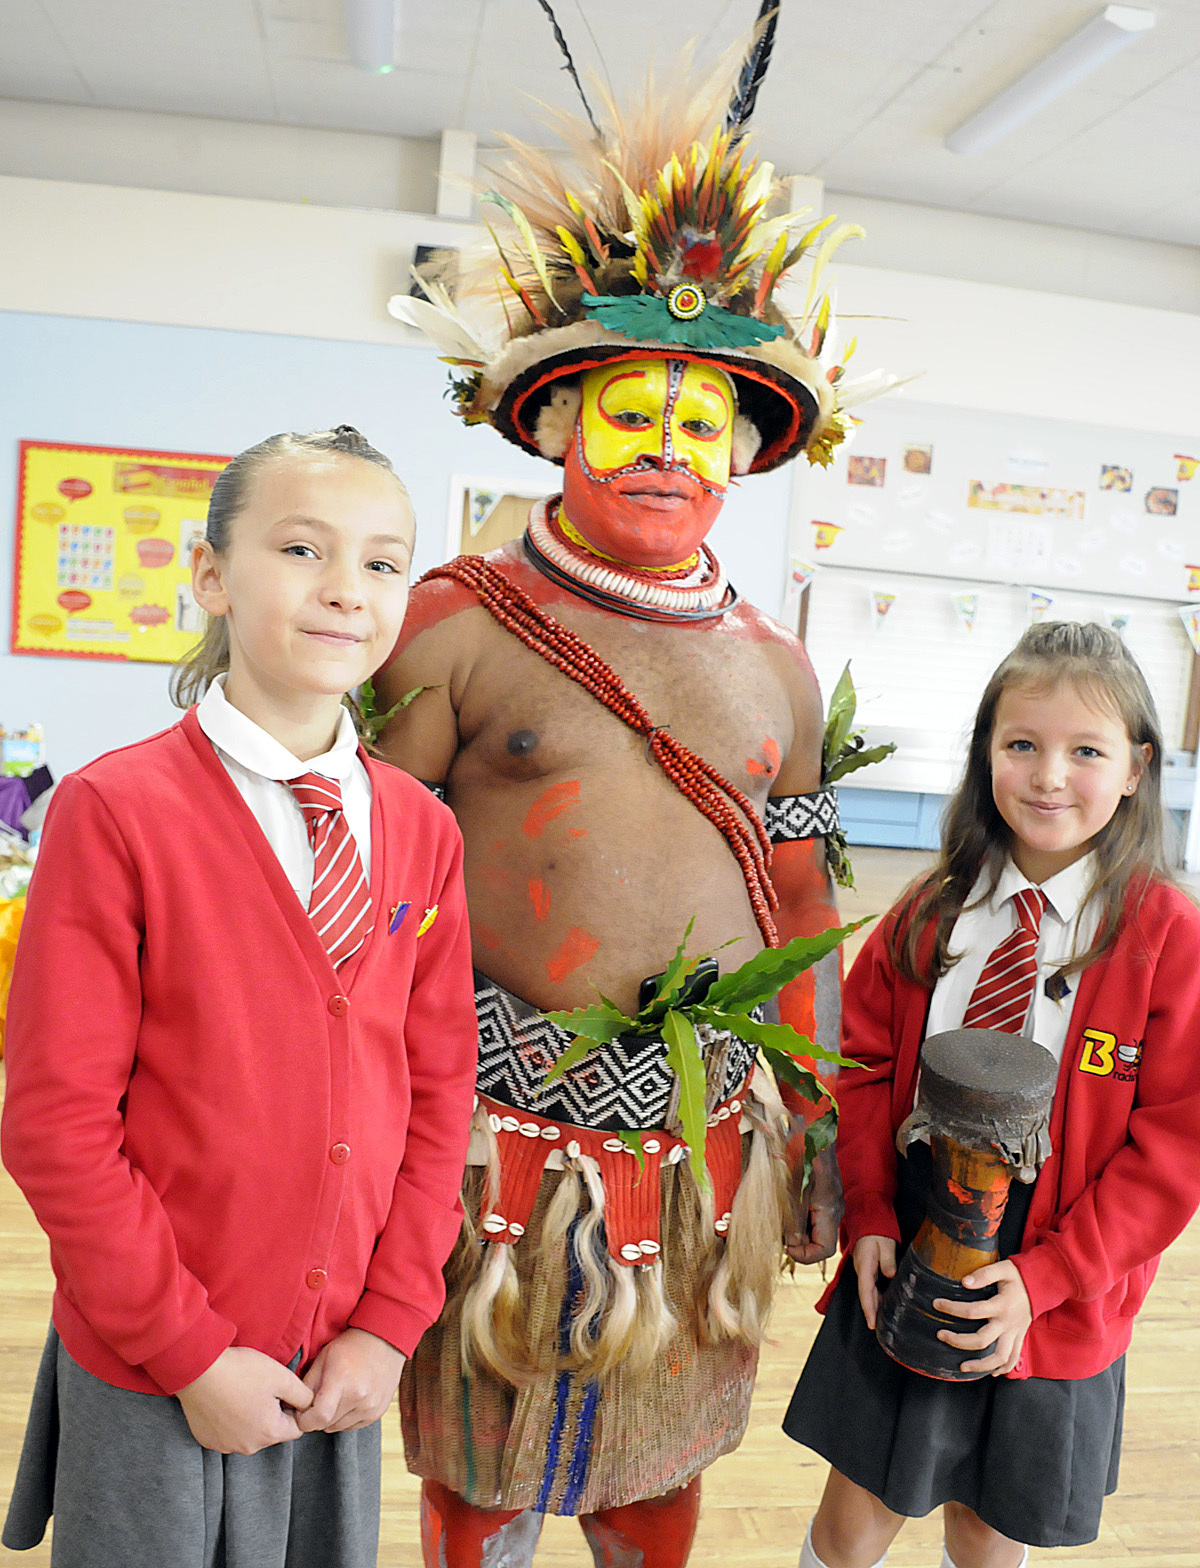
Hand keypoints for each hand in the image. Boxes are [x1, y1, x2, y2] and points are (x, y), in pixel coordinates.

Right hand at [177, 1346, 314, 1454]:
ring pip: (249, 1433)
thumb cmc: (242, 1371)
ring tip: (242, 1391)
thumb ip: (303, 1395)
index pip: (295, 1428)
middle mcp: (248, 1447)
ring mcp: (225, 1445)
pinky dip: (230, 1420)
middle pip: (271, 1432)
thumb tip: (310, 1405)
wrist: (198, 1369)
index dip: (293, 1408)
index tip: (282, 1390)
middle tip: (262, 1387)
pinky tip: (226, 1399)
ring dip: (251, 1417)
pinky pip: (228, 1433)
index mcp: (269, 1433)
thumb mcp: (282, 1377)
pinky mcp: (207, 1439)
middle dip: (272, 1413)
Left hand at [295, 1328, 405, 1433]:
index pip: (318, 1418)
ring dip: (331, 1418)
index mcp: (342, 1380)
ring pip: (338, 1427)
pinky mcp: (377, 1413)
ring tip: (335, 1397)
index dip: (304, 1420)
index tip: (301, 1412)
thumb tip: (294, 1409)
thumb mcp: (323, 1358)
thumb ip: (307, 1386)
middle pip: (326, 1425)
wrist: (384, 1341)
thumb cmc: (350, 1347)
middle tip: (317, 1400)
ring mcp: (371, 1406)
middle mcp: (359, 1396)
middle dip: (316, 1417)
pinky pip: (352, 1426)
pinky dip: (345, 1418)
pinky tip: (348, 1399)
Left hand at [784, 1142, 843, 1264]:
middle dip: (798, 1244)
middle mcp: (833, 1210)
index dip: (805, 1255)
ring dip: (796, 1232)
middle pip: (818, 1242)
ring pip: (814, 1230)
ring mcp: (828, 1203)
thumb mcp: (794, 1189)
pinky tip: (785, 1211)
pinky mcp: (822, 1195)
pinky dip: (798, 1220)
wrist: (812, 1130)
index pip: (824, 1250)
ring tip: (780, 1225)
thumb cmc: (804, 1155)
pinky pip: (812, 1217)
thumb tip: (790, 1242)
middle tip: (779, 1237)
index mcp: (830, 1211)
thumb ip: (793, 1218)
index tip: (787, 1247)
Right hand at [852, 1235, 895, 1330]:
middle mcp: (862, 1272)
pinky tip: (886, 1306)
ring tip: (884, 1323)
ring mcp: (865, 1273)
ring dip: (875, 1308)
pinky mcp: (869, 1272)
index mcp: (865, 1265)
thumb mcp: (885, 1244)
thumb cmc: (877, 1233)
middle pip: (866, 1296)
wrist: (869, 1224)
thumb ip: (888, 1260)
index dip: (869, 1308)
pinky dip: (878, 1299)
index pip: (865, 1291)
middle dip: (872, 1313)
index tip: (871, 1323)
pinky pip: (872, 1289)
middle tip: (879, 1330)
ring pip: (869, 1294)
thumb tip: (891, 1275)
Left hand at [934, 1258, 1032, 1375]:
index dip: (952, 1309)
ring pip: (999, 1358)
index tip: (937, 1305)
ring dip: (980, 1365)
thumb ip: (984, 1274)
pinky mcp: (1019, 1338)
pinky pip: (1012, 1359)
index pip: (972, 1311)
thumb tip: (965, 1282)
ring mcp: (1015, 1334)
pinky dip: (1002, 1368)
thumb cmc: (1019, 1276)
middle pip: (982, 1341)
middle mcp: (1008, 1323)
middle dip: (959, 1341)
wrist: (1043, 1285)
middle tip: (941, 1335)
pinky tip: (989, 1372)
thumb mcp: (1002, 1268)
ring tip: (962, 1366)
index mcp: (1001, 1305)